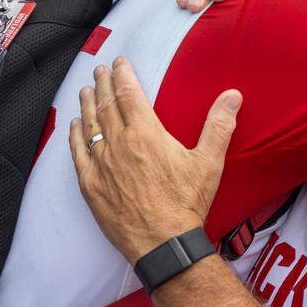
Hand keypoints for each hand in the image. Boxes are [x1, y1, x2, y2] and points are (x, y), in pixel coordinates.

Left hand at [69, 56, 242, 262]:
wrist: (163, 243)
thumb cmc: (187, 203)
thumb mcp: (209, 162)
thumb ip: (219, 125)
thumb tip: (232, 96)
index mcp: (146, 133)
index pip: (129, 93)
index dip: (123, 74)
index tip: (119, 62)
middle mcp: (119, 143)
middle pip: (107, 105)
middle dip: (103, 84)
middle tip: (100, 70)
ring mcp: (102, 164)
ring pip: (91, 126)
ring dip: (88, 104)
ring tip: (86, 90)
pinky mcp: (91, 185)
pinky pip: (78, 153)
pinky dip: (75, 135)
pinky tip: (74, 125)